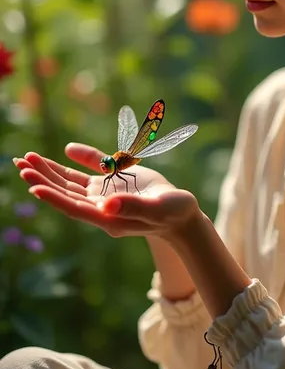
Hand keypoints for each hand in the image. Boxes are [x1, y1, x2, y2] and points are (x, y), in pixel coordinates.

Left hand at [14, 144, 199, 241]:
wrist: (180, 212)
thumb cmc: (173, 213)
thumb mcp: (156, 209)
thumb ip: (133, 206)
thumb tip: (105, 205)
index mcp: (108, 218)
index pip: (74, 207)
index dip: (54, 197)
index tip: (33, 187)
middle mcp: (100, 207)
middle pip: (65, 193)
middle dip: (42, 179)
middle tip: (21, 164)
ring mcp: (104, 195)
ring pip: (71, 182)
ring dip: (50, 171)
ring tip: (27, 159)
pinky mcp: (111, 184)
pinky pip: (91, 169)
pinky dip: (79, 159)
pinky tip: (66, 150)